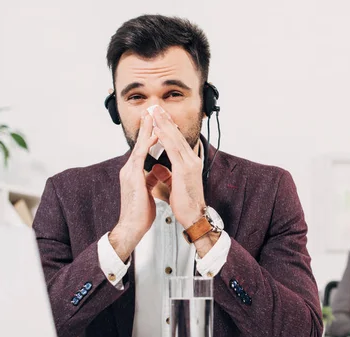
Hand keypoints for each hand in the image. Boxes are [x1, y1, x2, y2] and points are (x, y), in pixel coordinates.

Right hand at [109, 111, 161, 261]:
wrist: (132, 226)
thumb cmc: (140, 212)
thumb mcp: (147, 191)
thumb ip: (150, 179)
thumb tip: (156, 172)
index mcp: (133, 172)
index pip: (142, 149)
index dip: (149, 135)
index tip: (156, 123)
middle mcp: (129, 169)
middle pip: (139, 143)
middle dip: (146, 127)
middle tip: (152, 110)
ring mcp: (129, 172)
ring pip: (139, 146)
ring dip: (147, 130)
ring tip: (153, 116)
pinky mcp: (133, 178)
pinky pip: (140, 157)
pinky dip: (147, 145)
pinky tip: (154, 136)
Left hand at [150, 106, 205, 228]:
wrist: (193, 215)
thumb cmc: (185, 202)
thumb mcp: (173, 184)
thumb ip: (166, 174)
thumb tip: (157, 168)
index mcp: (190, 162)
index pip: (177, 141)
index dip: (168, 127)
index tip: (160, 117)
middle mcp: (192, 160)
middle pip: (177, 136)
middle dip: (166, 121)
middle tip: (156, 108)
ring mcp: (190, 163)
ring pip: (175, 139)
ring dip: (164, 125)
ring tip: (156, 113)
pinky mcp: (184, 169)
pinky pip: (173, 150)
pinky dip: (165, 139)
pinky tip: (158, 130)